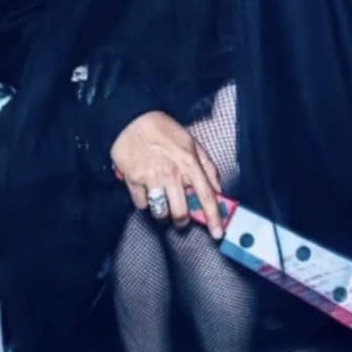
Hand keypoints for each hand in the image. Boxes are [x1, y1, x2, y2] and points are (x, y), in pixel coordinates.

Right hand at [111, 110, 223, 237]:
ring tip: (162, 202)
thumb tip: (218, 188)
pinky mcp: (133, 180)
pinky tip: (146, 190)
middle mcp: (172, 174)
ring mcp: (152, 178)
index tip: (218, 233)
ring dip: (163, 213)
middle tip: (181, 218)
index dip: (214, 218)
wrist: (133, 118)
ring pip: (160, 213)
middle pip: (181, 213)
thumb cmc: (164, 129)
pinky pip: (141, 204)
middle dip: (182, 221)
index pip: (206, 197)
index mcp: (190, 163)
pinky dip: (144, 202)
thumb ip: (207, 166)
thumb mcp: (192, 143)